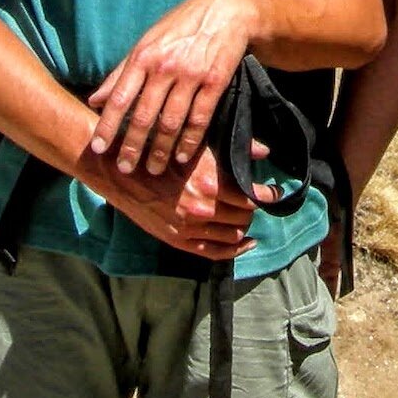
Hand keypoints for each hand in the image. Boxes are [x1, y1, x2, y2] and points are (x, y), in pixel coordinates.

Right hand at [77, 141, 263, 260]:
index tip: (274, 192)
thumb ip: (234, 149)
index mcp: (210, 182)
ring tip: (245, 217)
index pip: (252, 196)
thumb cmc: (161, 153)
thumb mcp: (198, 145)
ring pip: (233, 235)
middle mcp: (203, 208)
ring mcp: (190, 227)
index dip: (267, 195)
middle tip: (255, 201)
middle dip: (253, 209)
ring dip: (244, 227)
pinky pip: (214, 252)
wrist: (123, 173)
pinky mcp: (178, 240)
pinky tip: (245, 243)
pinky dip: (234, 250)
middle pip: (245, 217)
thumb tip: (264, 152)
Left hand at [86, 0, 257, 173]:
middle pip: (144, 116)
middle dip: (132, 147)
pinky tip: (182, 156)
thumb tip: (93, 100)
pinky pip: (199, 118)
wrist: (226, 12)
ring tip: (153, 169)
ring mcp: (191, 74)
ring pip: (171, 122)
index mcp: (143, 56)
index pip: (120, 97)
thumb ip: (120, 73)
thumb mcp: (147, 42)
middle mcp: (165, 66)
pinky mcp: (215, 82)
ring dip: (161, 151)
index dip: (107, 126)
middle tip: (125, 169)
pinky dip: (189, 141)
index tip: (98, 149)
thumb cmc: (180, 28)